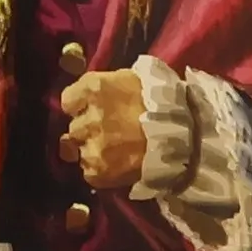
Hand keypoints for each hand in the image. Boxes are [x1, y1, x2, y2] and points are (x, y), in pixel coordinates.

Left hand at [60, 68, 149, 189]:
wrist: (184, 135)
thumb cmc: (161, 101)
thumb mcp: (130, 78)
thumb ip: (103, 86)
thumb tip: (83, 95)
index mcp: (94, 88)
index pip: (67, 100)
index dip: (78, 107)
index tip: (90, 110)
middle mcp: (88, 117)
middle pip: (74, 127)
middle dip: (87, 130)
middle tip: (110, 131)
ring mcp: (93, 146)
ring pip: (79, 151)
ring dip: (93, 151)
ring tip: (116, 150)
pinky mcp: (99, 170)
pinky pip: (88, 171)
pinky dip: (100, 170)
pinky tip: (118, 164)